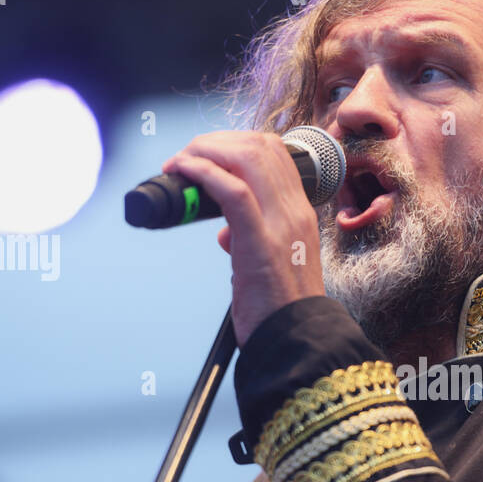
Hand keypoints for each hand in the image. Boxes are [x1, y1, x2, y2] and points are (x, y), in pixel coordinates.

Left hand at [161, 131, 324, 342]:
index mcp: (300, 214)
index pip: (276, 153)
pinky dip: (203, 172)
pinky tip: (184, 172)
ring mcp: (280, 224)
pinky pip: (231, 190)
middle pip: (259, 146)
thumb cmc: (281, 309)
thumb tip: (225, 232)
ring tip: (181, 163)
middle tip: (187, 156)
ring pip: (246, 157)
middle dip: (216, 141)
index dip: (237, 143)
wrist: (297, 341)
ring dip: (205, 151)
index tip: (209, 155)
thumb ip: (251, 239)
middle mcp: (295, 212)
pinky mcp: (260, 241)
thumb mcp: (273, 263)